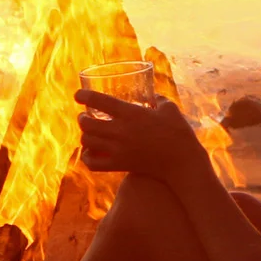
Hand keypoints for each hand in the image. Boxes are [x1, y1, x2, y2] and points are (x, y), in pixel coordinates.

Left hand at [73, 90, 207, 181]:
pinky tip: (89, 154)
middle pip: (87, 123)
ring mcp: (119, 150)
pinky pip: (93, 164)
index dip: (83, 96)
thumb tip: (153, 95)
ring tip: (87, 133)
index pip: (98, 101)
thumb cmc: (179, 132)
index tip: (78, 95)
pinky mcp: (120, 165)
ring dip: (84, 136)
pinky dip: (87, 158)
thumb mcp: (169, 108)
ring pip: (87, 142)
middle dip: (81, 119)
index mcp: (130, 113)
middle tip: (84, 116)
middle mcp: (121, 131)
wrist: (182, 161)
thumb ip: (158, 99)